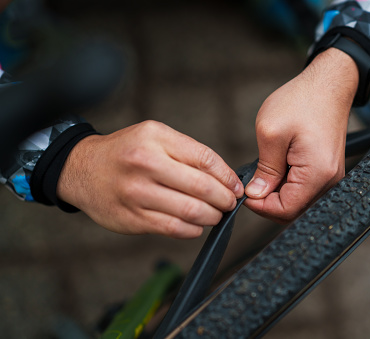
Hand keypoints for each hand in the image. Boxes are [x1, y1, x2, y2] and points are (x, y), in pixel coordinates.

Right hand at [57, 120, 243, 237]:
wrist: (81, 169)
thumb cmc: (126, 152)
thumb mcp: (154, 136)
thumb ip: (186, 152)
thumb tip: (224, 177)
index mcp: (155, 139)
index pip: (204, 159)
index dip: (227, 176)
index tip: (236, 186)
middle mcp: (145, 164)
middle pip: (201, 187)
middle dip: (224, 199)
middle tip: (230, 203)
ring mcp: (137, 193)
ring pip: (190, 211)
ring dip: (211, 216)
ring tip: (215, 214)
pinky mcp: (132, 218)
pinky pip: (173, 228)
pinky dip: (192, 230)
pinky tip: (196, 225)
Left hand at [244, 48, 358, 222]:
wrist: (328, 84)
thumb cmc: (302, 100)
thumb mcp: (271, 132)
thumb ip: (264, 169)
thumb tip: (255, 194)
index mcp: (317, 173)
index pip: (286, 210)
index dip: (261, 206)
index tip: (245, 194)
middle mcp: (329, 181)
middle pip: (294, 210)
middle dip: (268, 202)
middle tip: (252, 184)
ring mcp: (330, 177)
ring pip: (298, 202)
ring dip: (277, 193)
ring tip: (265, 172)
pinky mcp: (327, 171)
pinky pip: (305, 189)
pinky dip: (288, 185)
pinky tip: (278, 168)